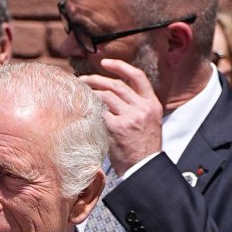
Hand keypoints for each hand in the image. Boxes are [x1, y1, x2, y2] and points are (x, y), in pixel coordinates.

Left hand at [83, 58, 164, 174]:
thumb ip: (136, 108)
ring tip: (79, 93)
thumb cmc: (143, 150)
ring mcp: (130, 117)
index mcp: (152, 104)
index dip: (121, 66)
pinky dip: (90, 109)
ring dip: (90, 92)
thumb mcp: (149, 124)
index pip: (137, 76)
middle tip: (83, 79)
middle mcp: (142, 107)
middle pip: (117, 85)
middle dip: (97, 79)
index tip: (106, 63)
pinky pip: (100, 113)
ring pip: (107, 96)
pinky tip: (82, 109)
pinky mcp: (118, 127)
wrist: (145, 168)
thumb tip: (113, 99)